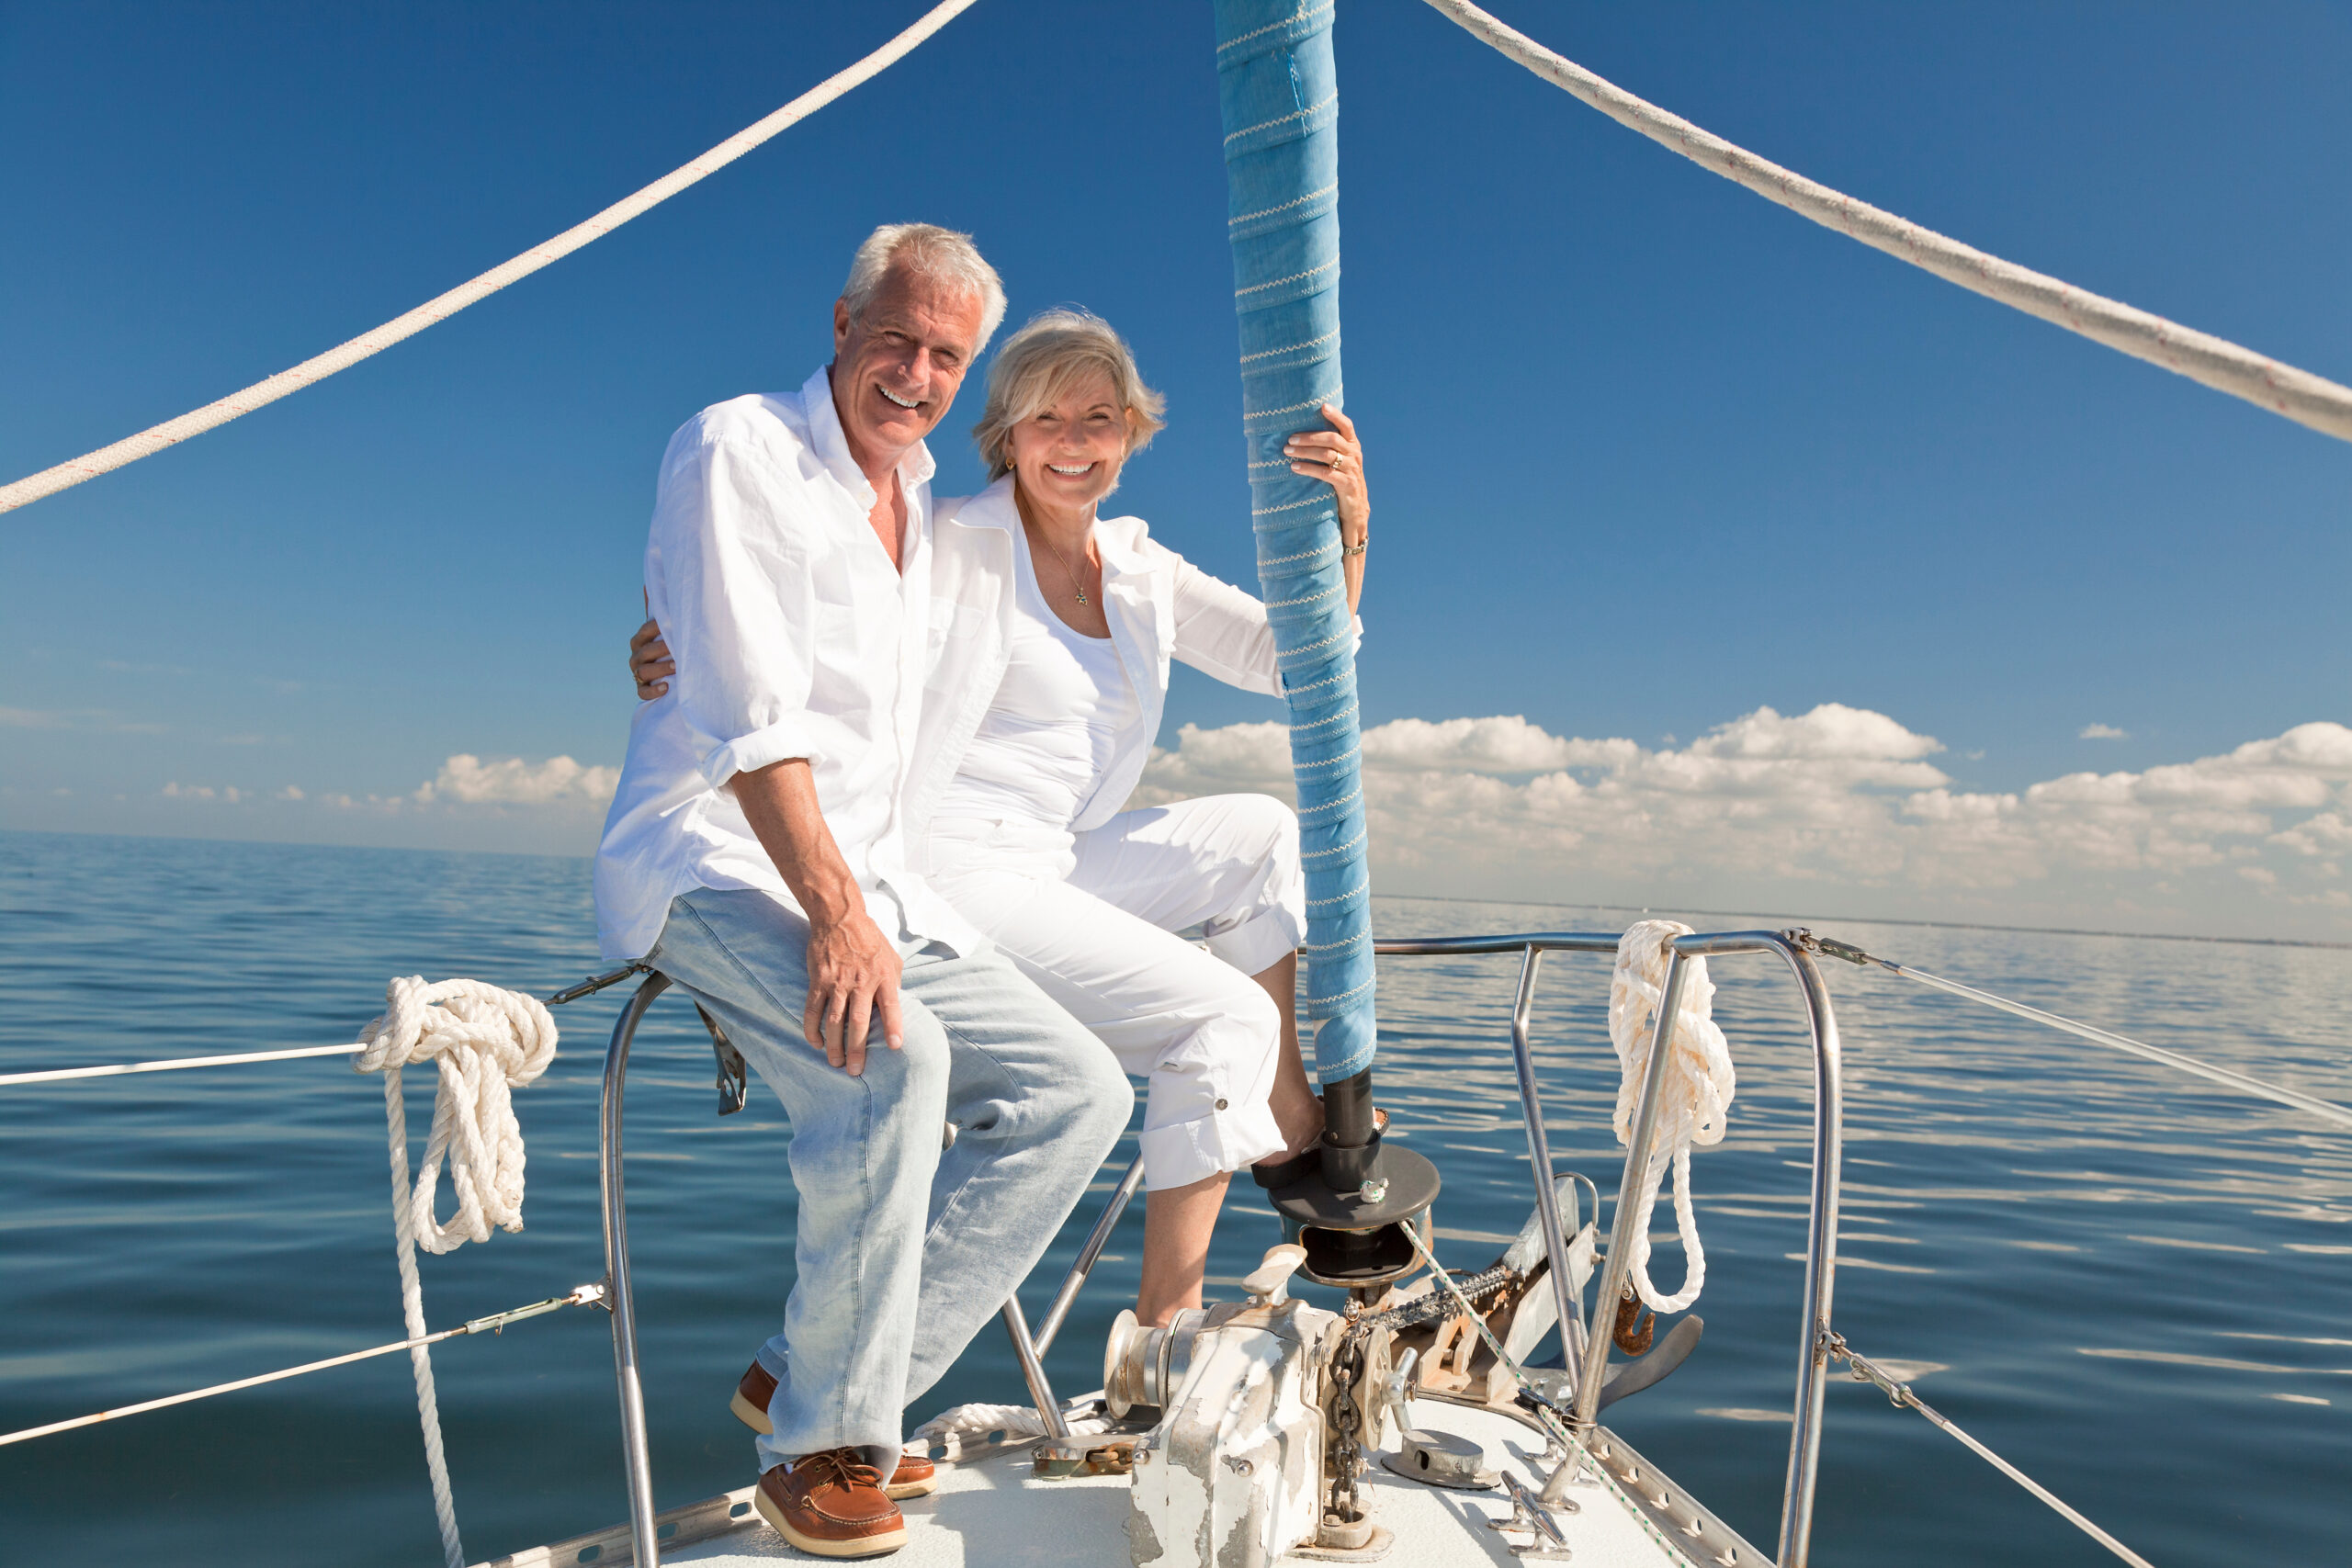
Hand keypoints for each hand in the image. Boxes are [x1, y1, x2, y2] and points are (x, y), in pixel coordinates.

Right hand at [631, 615, 673, 699]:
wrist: (668, 676)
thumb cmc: (671, 651)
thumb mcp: (668, 639)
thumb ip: (670, 627)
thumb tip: (681, 607)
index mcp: (640, 641)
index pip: (645, 631)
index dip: (657, 627)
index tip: (673, 623)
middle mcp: (636, 657)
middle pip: (645, 651)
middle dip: (662, 649)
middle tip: (679, 649)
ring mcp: (637, 673)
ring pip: (644, 671)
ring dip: (661, 668)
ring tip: (676, 666)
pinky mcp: (641, 689)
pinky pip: (643, 692)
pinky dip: (654, 690)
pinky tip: (666, 687)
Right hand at [802, 908, 905, 1075]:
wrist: (840, 917)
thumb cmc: (870, 940)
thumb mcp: (891, 958)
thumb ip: (894, 982)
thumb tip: (898, 1005)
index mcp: (883, 976)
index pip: (891, 1005)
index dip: (894, 1026)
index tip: (896, 1047)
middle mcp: (860, 982)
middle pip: (859, 1021)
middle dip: (857, 1049)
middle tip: (855, 1070)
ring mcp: (837, 982)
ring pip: (834, 1021)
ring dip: (834, 1045)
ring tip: (835, 1063)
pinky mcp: (818, 980)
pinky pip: (813, 1009)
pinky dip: (812, 1028)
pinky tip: (816, 1042)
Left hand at [1283, 405, 1368, 545]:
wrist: (1355, 510)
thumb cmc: (1341, 481)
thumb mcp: (1340, 462)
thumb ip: (1330, 447)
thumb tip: (1301, 433)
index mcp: (1353, 445)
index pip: (1347, 426)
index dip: (1335, 415)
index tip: (1322, 406)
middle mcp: (1354, 455)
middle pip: (1331, 439)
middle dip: (1309, 437)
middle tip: (1290, 439)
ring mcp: (1351, 470)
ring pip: (1327, 454)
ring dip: (1305, 451)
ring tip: (1287, 451)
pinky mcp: (1346, 485)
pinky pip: (1326, 473)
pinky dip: (1308, 469)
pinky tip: (1295, 467)